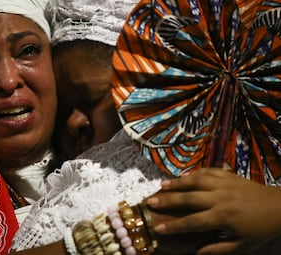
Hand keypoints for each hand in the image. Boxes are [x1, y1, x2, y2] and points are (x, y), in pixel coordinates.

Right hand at [146, 168, 280, 253]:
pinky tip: (183, 176)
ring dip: (176, 182)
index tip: (158, 228)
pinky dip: (193, 173)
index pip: (192, 222)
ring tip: (161, 185)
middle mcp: (219, 198)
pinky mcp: (227, 175)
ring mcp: (222, 184)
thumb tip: (196, 253)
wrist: (279, 206)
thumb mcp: (242, 245)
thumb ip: (218, 248)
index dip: (174, 226)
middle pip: (188, 198)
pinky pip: (206, 171)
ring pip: (194, 180)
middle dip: (167, 200)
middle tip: (150, 201)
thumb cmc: (260, 229)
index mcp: (222, 217)